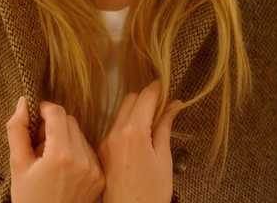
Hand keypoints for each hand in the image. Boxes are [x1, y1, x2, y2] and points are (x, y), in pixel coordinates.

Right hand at [6, 96, 104, 202]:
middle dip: (53, 124)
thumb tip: (23, 102)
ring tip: (50, 158)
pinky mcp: (100, 177)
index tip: (34, 118)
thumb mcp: (17, 166)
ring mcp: (94, 169)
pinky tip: (63, 169)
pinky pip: (88, 150)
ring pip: (79, 134)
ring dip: (64, 137)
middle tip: (38, 142)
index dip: (43, 109)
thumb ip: (17, 130)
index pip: (57, 112)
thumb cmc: (29, 200)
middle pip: (69, 120)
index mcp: (60, 154)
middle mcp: (82, 159)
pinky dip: (75, 151)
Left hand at [97, 80, 182, 202]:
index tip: (165, 84)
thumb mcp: (164, 159)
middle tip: (162, 105)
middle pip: (131, 99)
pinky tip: (140, 136)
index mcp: (134, 132)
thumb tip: (173, 105)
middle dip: (146, 97)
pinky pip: (115, 127)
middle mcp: (116, 132)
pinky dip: (128, 123)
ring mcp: (107, 141)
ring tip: (153, 122)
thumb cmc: (151, 192)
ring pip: (121, 112)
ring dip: (136, 110)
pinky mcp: (102, 150)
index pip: (145, 97)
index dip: (157, 88)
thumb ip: (165, 128)